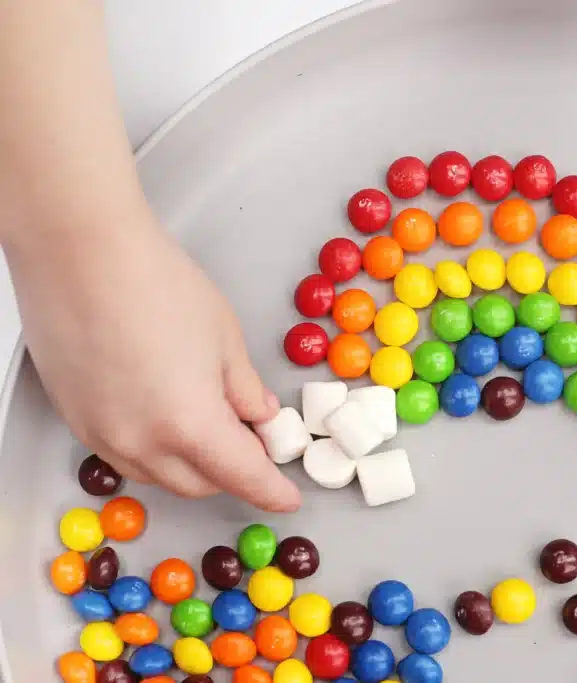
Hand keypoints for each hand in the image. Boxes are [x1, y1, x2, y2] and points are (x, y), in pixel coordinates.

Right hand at [7, 210, 300, 511]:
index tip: (286, 497)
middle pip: (198, 484)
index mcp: (189, 425)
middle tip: (254, 443)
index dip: (270, 490)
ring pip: (158, 475)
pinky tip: (167, 417)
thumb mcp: (225, 339)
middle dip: (232, 474)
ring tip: (212, 424)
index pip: (242, 476)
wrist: (81, 252)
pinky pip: (123, 455)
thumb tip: (259, 416)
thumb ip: (245, 389)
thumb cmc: (156, 284)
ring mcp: (100, 434)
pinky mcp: (74, 419)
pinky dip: (154, 451)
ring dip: (191, 465)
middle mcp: (140, 442)